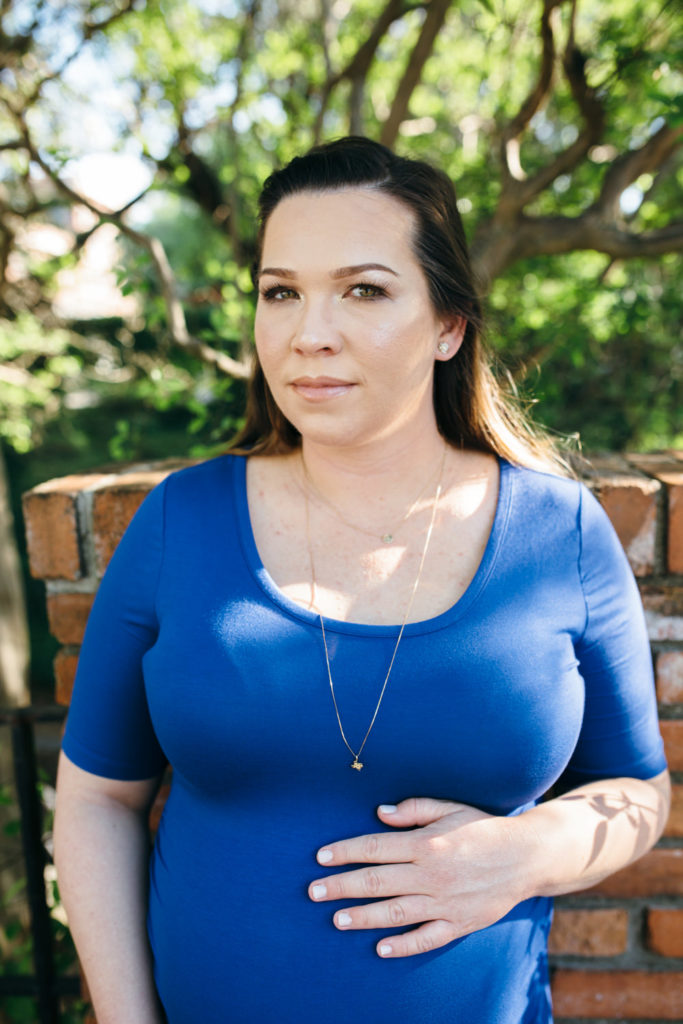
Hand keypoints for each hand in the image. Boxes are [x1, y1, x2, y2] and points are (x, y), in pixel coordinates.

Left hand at [308, 797, 534, 957]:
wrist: (526, 856)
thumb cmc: (482, 828)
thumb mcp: (449, 808)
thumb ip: (413, 810)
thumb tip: (379, 814)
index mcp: (427, 843)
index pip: (375, 848)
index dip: (345, 852)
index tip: (321, 857)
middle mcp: (432, 874)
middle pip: (377, 881)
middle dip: (342, 886)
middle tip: (314, 891)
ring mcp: (445, 902)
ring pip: (395, 912)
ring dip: (363, 917)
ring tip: (336, 919)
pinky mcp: (459, 923)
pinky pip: (427, 938)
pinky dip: (403, 945)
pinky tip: (380, 948)